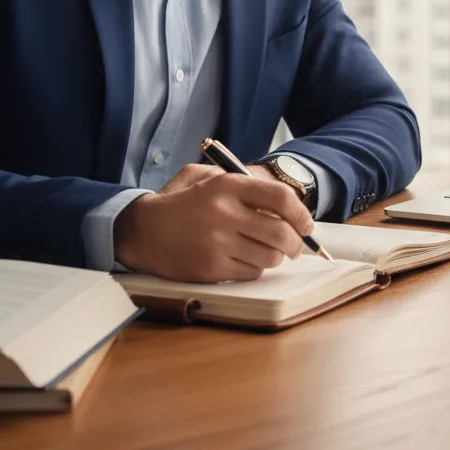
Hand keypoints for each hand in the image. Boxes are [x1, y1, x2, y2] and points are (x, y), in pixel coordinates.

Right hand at [113, 164, 314, 282]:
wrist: (142, 231)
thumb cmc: (178, 203)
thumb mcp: (205, 176)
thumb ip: (241, 181)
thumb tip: (281, 199)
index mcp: (226, 187)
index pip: (280, 198)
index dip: (301, 212)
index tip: (307, 223)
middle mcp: (224, 214)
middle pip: (281, 233)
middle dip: (296, 242)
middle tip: (295, 244)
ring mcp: (218, 244)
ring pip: (269, 257)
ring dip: (276, 256)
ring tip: (268, 251)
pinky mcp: (211, 269)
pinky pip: (251, 273)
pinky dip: (255, 268)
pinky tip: (245, 259)